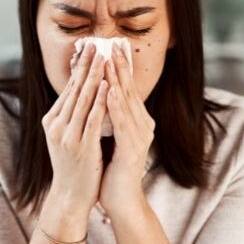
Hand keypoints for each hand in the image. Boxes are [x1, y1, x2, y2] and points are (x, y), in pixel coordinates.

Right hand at [41, 42, 109, 214]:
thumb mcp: (65, 137)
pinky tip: (108, 87)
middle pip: (74, 90)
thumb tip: (80, 93)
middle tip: (96, 44)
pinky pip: (93, 119)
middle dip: (87, 66)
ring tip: (104, 58)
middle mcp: (56, 125)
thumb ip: (70, 116)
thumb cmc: (73, 167)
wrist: (70, 196)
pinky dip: (101, 101)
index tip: (88, 49)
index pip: (68, 89)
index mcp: (52, 121)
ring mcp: (67, 136)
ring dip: (94, 77)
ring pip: (83, 100)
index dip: (79, 68)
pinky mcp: (81, 147)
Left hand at [99, 44, 155, 212]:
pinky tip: (108, 91)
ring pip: (127, 103)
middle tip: (112, 44)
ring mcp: (140, 137)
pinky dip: (115, 105)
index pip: (127, 90)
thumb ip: (110, 118)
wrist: (120, 200)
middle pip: (129, 91)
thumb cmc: (113, 169)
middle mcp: (143, 126)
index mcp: (137, 122)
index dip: (120, 68)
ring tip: (109, 60)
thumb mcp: (110, 137)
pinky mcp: (132, 149)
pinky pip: (123, 123)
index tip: (111, 47)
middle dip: (119, 67)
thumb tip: (100, 95)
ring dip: (117, 80)